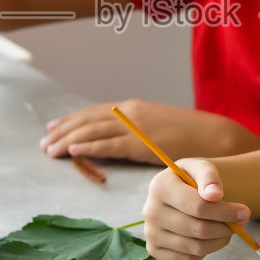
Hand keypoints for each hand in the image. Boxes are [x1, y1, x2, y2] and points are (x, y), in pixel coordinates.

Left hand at [39, 99, 191, 163]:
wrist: (216, 135)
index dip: (71, 120)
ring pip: (93, 130)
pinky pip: (109, 145)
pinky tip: (72, 150)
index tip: (53, 127)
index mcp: (133, 108)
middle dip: (63, 130)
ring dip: (68, 139)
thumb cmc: (190, 135)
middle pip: (88, 120)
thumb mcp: (158, 128)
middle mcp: (130, 113)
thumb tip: (122, 141)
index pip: (94, 113)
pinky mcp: (142, 143)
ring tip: (50, 149)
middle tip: (44, 142)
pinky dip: (88, 146)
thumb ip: (138, 131)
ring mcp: (136, 127)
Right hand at [141, 159, 248, 259]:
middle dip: (226, 227)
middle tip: (239, 223)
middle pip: (198, 229)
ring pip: (196, 247)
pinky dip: (205, 251)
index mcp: (160, 186)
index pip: (198, 207)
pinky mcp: (154, 250)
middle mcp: (150, 211)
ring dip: (219, 240)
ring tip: (227, 229)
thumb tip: (215, 195)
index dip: (225, 212)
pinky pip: (188, 259)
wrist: (181, 191)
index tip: (245, 212)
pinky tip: (209, 237)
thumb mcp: (202, 168)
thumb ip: (210, 177)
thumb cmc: (194, 179)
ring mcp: (151, 233)